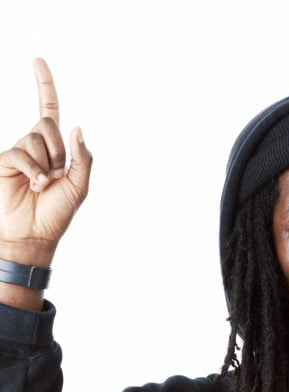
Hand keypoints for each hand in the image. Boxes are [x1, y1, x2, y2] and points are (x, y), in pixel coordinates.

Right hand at [0, 58, 91, 265]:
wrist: (33, 236)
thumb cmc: (56, 214)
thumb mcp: (79, 187)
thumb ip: (83, 158)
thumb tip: (77, 127)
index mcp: (55, 149)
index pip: (48, 109)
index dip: (44, 85)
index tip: (37, 60)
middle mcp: (36, 146)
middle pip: (48, 124)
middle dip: (57, 149)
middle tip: (55, 175)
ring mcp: (20, 153)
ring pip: (35, 138)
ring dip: (45, 164)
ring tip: (43, 186)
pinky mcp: (6, 162)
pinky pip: (21, 153)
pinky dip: (32, 170)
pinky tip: (34, 185)